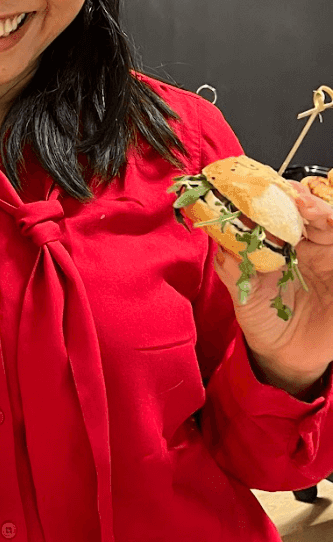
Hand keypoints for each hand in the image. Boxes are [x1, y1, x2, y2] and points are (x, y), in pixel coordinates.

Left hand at [215, 182, 332, 395]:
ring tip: (308, 208)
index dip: (271, 197)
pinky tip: (329, 228)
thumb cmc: (262, 317)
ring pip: (331, 225)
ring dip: (322, 212)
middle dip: (300, 198)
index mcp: (278, 243)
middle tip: (290, 194)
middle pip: (309, 211)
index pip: (278, 211)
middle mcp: (307, 245)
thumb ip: (232, 268)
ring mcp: (328, 259)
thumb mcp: (242, 292)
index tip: (260, 187)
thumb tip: (220, 244)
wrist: (284, 354)